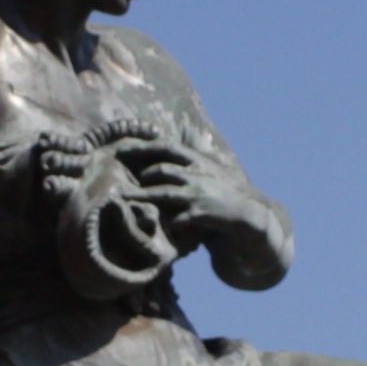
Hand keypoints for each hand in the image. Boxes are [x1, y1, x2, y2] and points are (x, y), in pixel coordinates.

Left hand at [106, 126, 252, 237]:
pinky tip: (157, 224)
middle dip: (141, 175)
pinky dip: (166, 221)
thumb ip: (188, 159)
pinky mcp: (200, 214)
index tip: (122, 148)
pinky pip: (176, 218)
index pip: (167, 146)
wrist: (245, 211)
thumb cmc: (221, 189)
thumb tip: (168, 141)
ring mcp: (197, 194)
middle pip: (162, 170)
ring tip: (125, 198)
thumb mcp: (207, 168)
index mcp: (196, 161)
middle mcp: (195, 174)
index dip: (143, 146)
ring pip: (164, 193)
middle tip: (121, 180)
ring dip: (143, 195)